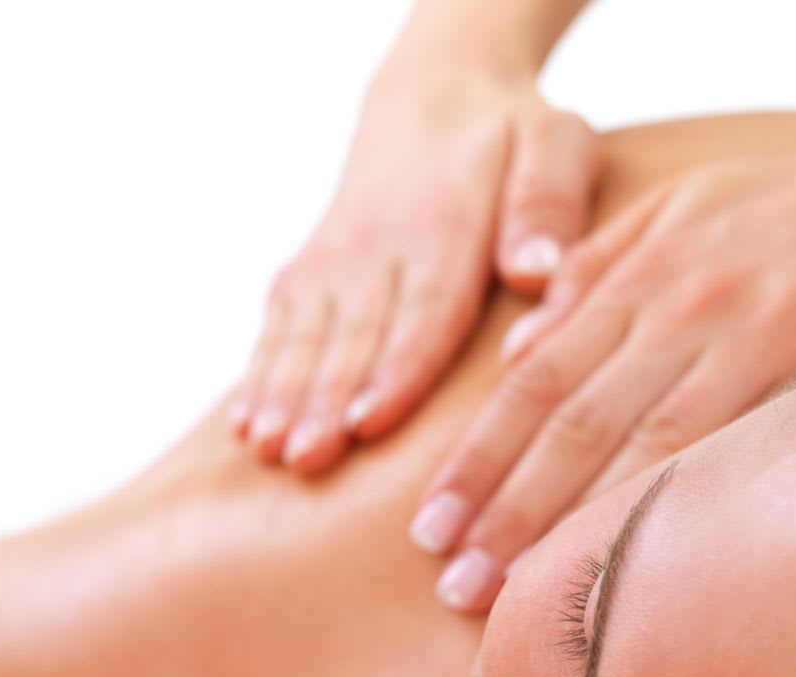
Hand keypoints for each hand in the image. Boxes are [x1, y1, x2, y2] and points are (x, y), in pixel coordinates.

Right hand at [229, 58, 599, 475]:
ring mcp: (331, 262)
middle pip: (351, 336)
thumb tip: (535, 270)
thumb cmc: (510, 137)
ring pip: (302, 338)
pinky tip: (242, 425)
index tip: (371, 423)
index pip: (422, 309)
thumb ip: (548, 204)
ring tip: (266, 448)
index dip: (396, 371)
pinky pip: (274, 330)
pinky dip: (256, 377)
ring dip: (281, 397)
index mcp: (445, 224)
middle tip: (306, 458)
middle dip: (324, 401)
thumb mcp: (553, 143)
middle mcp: (376, 247)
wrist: (429, 98)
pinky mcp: (302, 275)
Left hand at [414, 138, 795, 610]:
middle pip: (576, 426)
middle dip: (509, 511)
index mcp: (642, 273)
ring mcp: (758, 333)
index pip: (533, 386)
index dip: (476, 463)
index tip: (429, 531)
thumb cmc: (790, 205)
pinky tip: (639, 557)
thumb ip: (595, 270)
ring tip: (520, 592)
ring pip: (651, 445)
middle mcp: (688, 304)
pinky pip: (741, 443)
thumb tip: (517, 348)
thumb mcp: (680, 207)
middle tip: (455, 586)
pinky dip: (684, 500)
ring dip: (579, 524)